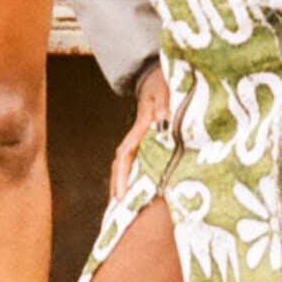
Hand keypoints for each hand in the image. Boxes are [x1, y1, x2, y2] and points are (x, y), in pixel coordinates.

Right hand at [111, 62, 170, 199]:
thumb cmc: (161, 82)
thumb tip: (161, 119)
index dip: (122, 174)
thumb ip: (164, 102)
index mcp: (141, 126)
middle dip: (117, 183)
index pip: (126, 154)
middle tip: (117, 206)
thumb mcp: (164, 88)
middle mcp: (137, 134)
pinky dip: (133, 173)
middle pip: (121, 162)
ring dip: (122, 180)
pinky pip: (136, 158)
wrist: (155, 75)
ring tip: (122, 203)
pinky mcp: (146, 137)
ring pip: (126, 162)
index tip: (119, 193)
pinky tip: (137, 186)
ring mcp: (140, 136)